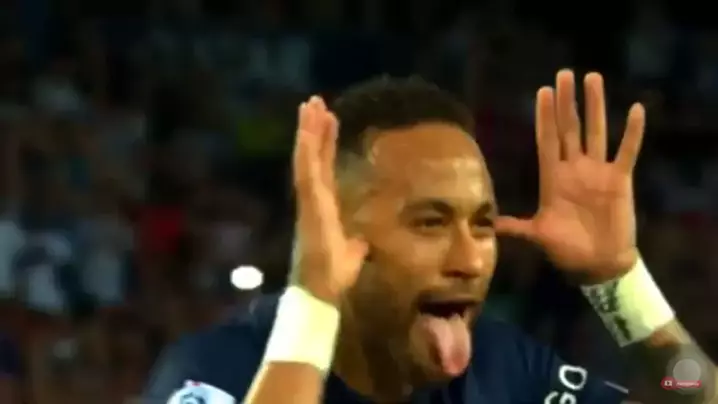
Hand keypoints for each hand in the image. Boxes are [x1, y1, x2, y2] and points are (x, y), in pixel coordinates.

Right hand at [291, 96, 367, 304]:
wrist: (321, 292)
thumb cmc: (333, 277)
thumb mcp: (351, 255)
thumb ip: (354, 245)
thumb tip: (361, 241)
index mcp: (322, 207)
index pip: (324, 169)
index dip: (325, 145)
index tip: (329, 121)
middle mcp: (313, 200)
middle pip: (314, 157)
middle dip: (315, 130)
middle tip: (316, 102)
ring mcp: (309, 200)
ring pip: (307, 158)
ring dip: (308, 131)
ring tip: (311, 104)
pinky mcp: (308, 204)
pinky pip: (306, 171)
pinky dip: (307, 149)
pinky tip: (308, 129)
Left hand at [496, 70, 645, 282]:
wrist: (598, 264)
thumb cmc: (567, 249)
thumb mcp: (538, 235)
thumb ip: (516, 227)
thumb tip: (489, 225)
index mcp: (552, 178)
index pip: (547, 140)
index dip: (544, 117)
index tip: (542, 92)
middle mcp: (574, 169)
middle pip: (568, 129)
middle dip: (566, 102)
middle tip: (563, 74)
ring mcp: (597, 172)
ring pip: (595, 132)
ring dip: (595, 106)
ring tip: (592, 78)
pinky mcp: (619, 179)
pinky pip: (627, 151)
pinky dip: (633, 132)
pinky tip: (636, 109)